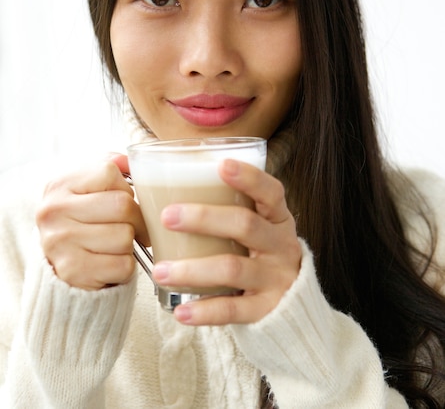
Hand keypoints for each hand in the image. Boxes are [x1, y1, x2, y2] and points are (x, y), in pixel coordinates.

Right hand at [36, 156, 148, 289]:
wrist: (59, 263)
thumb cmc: (83, 219)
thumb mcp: (88, 186)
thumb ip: (110, 166)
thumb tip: (128, 161)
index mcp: (60, 185)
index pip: (109, 172)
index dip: (126, 187)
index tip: (122, 199)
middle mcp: (54, 211)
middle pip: (122, 206)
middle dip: (136, 218)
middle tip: (133, 226)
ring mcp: (60, 242)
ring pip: (125, 237)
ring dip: (130, 244)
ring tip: (115, 244)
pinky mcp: (73, 271)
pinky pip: (123, 265)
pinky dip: (125, 266)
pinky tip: (111, 261)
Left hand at [151, 159, 301, 324]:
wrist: (289, 301)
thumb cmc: (252, 248)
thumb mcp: (251, 221)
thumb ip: (220, 200)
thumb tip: (148, 169)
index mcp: (276, 216)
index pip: (270, 191)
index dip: (249, 177)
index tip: (221, 165)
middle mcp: (280, 244)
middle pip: (245, 225)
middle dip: (204, 218)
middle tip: (167, 216)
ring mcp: (275, 278)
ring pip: (233, 269)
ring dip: (193, 269)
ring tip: (159, 271)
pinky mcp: (266, 309)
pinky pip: (234, 310)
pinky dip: (205, 311)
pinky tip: (180, 312)